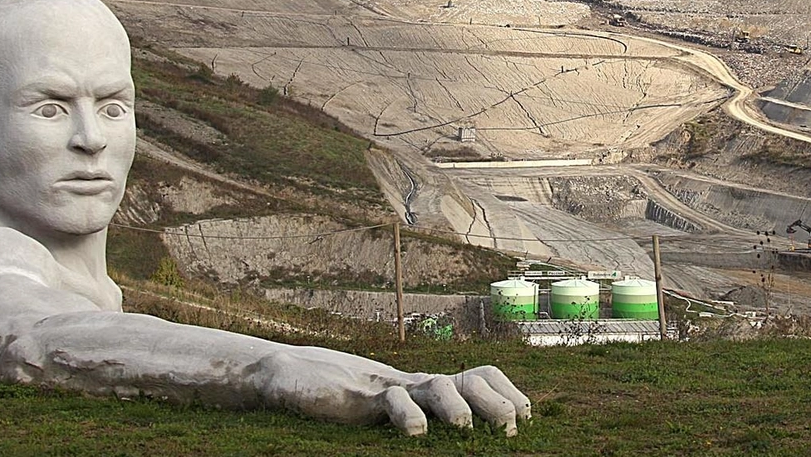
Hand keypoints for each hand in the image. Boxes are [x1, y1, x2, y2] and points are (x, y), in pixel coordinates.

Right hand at [253, 349, 531, 435]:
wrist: (284, 377)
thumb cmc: (335, 398)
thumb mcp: (380, 407)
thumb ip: (406, 412)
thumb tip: (434, 428)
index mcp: (424, 389)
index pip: (478, 377)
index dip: (507, 391)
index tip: (526, 416)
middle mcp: (414, 386)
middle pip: (471, 382)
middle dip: (498, 400)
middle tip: (511, 425)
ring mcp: (390, 389)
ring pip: (440, 387)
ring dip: (459, 406)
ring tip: (462, 428)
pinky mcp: (362, 397)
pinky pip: (394, 401)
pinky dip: (409, 416)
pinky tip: (414, 433)